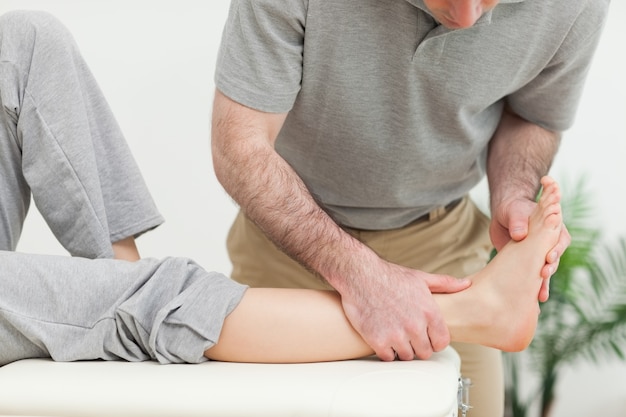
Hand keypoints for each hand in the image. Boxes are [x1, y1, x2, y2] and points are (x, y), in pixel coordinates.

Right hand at [339, 260, 469, 360]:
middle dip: (418, 346)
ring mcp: (396, 335)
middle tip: (408, 336)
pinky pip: (388, 357)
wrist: (360, 275)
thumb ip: (445, 284)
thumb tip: (465, 284)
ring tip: (394, 335)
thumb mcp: (420, 278)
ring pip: (407, 356)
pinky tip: (383, 338)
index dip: (434, 340)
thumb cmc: (388, 276)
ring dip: (401, 349)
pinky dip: (386, 351)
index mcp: (429, 312)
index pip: (442, 342)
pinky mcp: (378, 340)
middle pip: (425, 352)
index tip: (425, 336)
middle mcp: (415, 326)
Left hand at [490, 196, 570, 301]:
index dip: (556, 250)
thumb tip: (520, 235)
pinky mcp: (528, 265)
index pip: (560, 240)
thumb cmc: (513, 209)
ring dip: (543, 283)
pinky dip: (531, 289)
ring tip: (540, 296)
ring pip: (545, 272)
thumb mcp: (515, 211)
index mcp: (553, 229)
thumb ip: (518, 222)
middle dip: (549, 268)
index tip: (548, 257)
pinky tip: (531, 302)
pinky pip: (532, 279)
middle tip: (543, 275)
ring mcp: (539, 256)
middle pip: (554, 259)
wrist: (505, 216)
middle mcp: (550, 245)